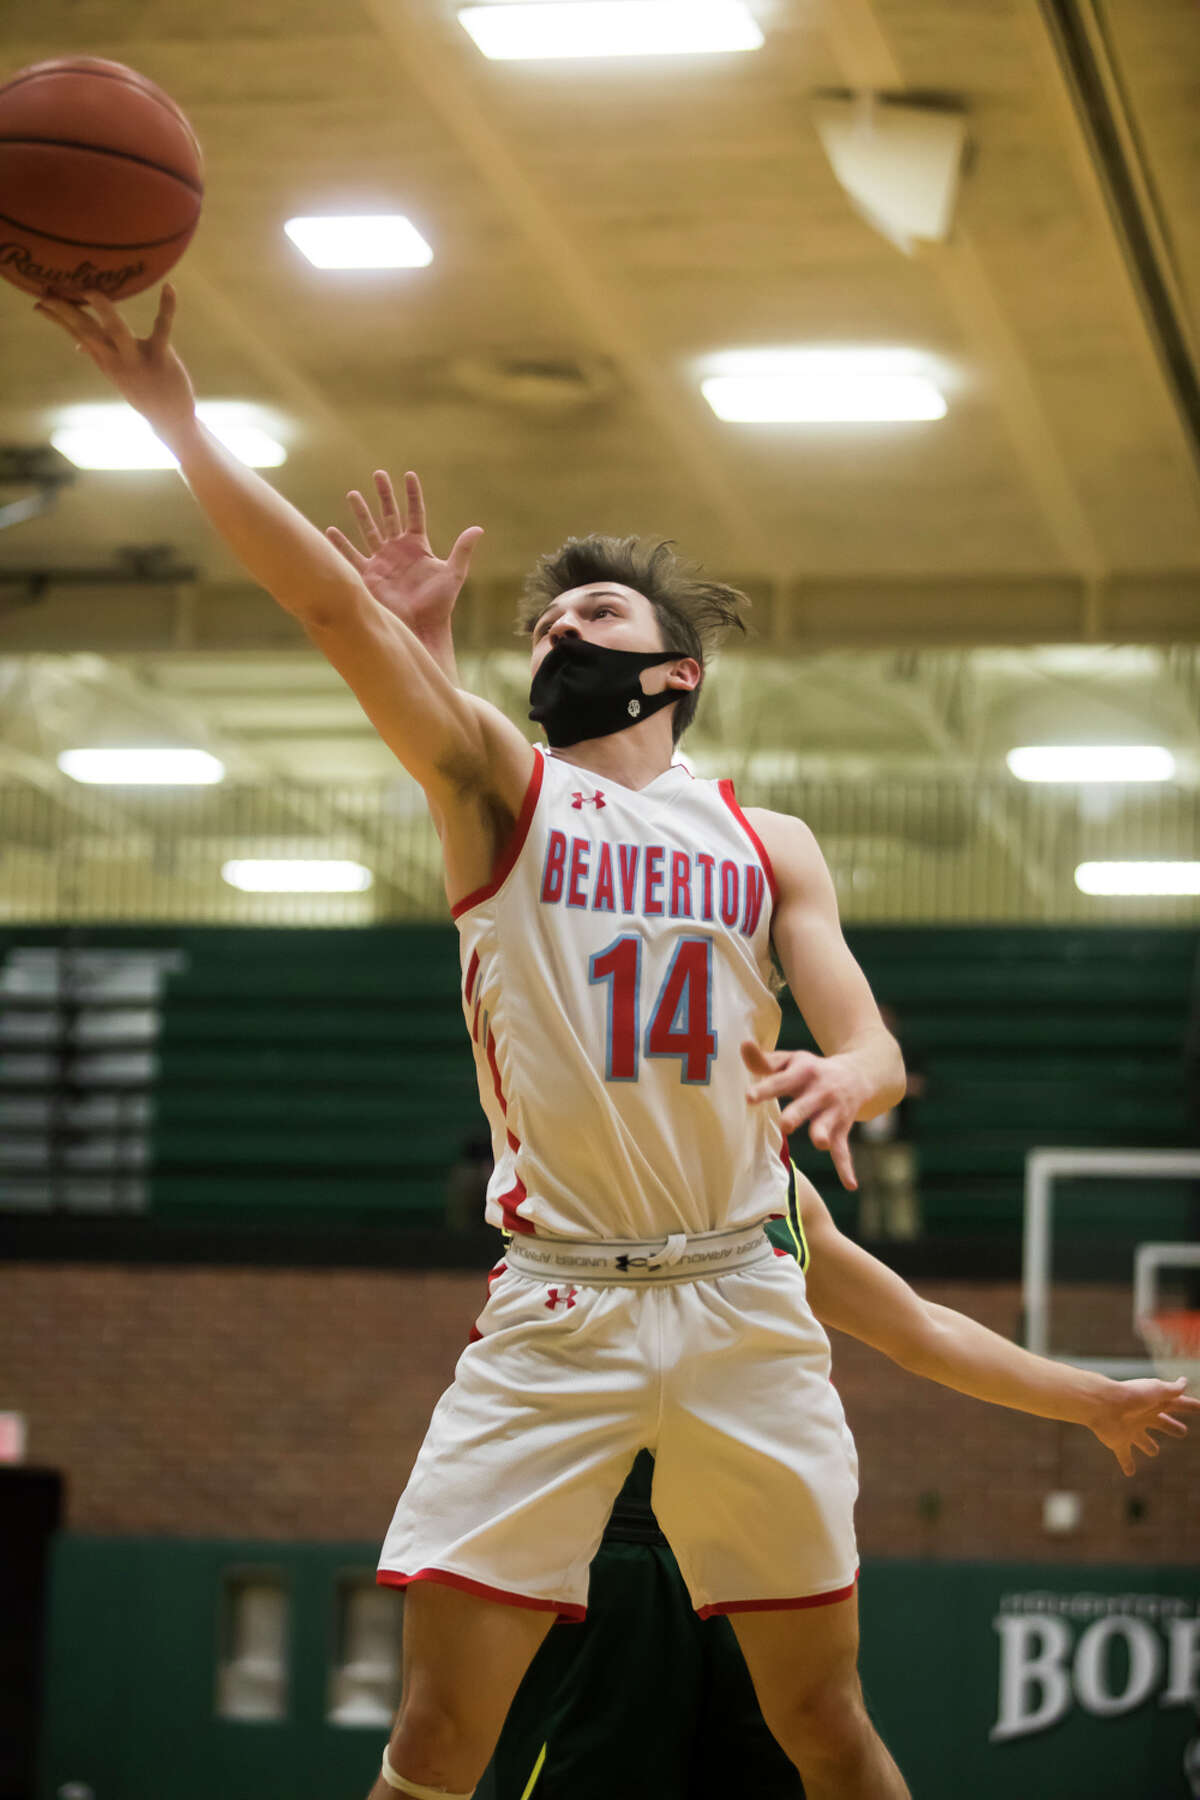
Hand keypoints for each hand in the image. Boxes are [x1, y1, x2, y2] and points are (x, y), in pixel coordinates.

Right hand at [34, 284, 195, 439]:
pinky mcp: (161, 357)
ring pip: (117, 329)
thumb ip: (98, 354)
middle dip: (66, 311)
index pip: (75, 333)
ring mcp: (137, 358)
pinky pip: (163, 329)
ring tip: (91, 291)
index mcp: (104, 359)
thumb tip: (78, 344)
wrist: (169, 420)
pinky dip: (166, 307)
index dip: (57, 317)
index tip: (38, 302)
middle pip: (86, 330)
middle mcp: (116, 359)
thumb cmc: (142, 391)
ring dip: (103, 309)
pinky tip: (169, 287)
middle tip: (47, 292)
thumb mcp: (115, 374)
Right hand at [326, 469, 481, 636]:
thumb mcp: (453, 573)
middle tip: (378, 473)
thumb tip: (478, 529)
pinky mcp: (369, 575)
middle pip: (390, 515)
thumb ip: (462, 550)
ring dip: (361, 512)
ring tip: (353, 493)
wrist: (421, 626)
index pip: (415, 514)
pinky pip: (352, 556)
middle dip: (384, 495)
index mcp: (418, 546)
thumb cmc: (439, 603)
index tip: (409, 475)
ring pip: (369, 530)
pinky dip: (341, 544)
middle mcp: (398, 550)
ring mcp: (382, 561)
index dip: (412, 495)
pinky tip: (330, 531)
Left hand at [741, 1042, 863, 1189]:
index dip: (765, 1089)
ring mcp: (832, 1112)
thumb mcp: (790, 1061)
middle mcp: (820, 1092)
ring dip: (823, 1134)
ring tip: (820, 1143)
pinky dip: (847, 1168)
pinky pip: (844, 1150)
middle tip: (785, 1124)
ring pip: (827, 1126)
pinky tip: (851, 1185)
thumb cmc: (811, 1070)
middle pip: (805, 1106)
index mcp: (803, 1073)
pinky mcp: (842, 1129)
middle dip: (796, 1114)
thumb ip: (764, 1061)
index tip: (749, 1097)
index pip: (780, 1081)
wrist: (857, 1074)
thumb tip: (742, 1045)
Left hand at [1086, 1376, 1199, 1475]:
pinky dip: (1127, 1464)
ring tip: (1153, 1450)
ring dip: (1148, 1446)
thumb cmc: (1132, 1396)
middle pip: (1162, 1424)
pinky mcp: (1119, 1442)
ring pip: (1143, 1441)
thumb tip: (1185, 1382)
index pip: (1177, 1405)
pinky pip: (1124, 1456)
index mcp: (1154, 1403)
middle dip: (1171, 1427)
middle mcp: (1143, 1416)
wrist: (1102, 1405)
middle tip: (1181, 1431)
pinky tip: (1129, 1472)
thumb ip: (1173, 1389)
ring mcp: (1131, 1429)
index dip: (1190, 1406)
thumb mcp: (1157, 1390)